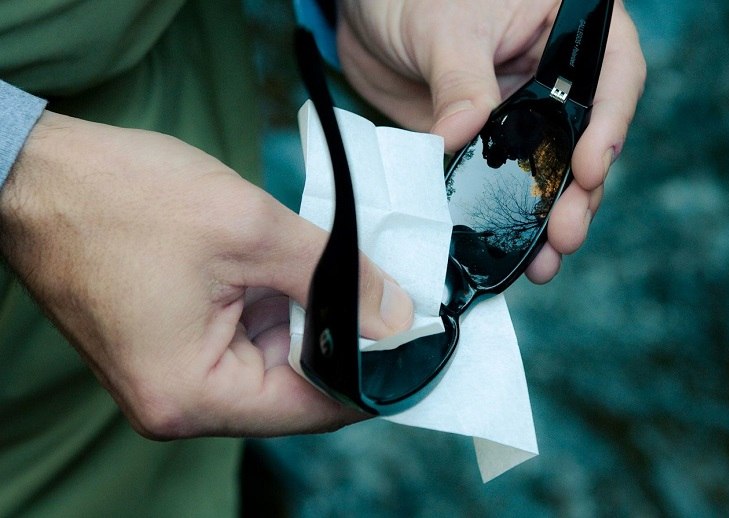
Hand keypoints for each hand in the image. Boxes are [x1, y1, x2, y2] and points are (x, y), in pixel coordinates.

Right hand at [0, 111, 412, 437]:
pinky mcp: (170, 344)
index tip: (414, 344)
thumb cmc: (119, 198)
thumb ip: (333, 274)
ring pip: (271, 357)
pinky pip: (241, 337)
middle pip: (293, 386)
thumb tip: (393, 318)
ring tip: (313, 260)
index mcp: (191, 393)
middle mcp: (177, 400)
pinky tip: (280, 262)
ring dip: (302, 313)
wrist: (40, 174)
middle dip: (339, 335)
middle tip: (378, 286)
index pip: (312, 408)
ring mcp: (171, 374)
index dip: (372, 377)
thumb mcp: (249, 229)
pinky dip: (271, 303)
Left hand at [337, 0, 645, 282]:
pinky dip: (506, 215)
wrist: (370, 13)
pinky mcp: (490, 144)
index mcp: (568, 27)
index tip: (589, 170)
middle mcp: (556, 76)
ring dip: (548, 216)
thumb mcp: (447, 26)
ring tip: (543, 258)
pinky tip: (508, 246)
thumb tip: (463, 136)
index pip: (613, 75)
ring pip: (551, 170)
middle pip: (587, 139)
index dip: (608, 126)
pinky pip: (505, 183)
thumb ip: (462, 82)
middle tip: (566, 232)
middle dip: (578, 191)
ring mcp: (525, 114)